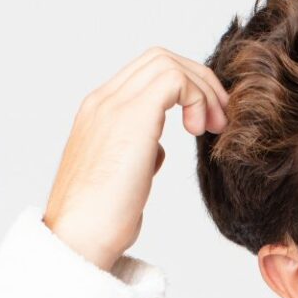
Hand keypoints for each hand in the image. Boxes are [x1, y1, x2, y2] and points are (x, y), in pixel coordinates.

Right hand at [42, 46, 231, 268]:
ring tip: (214, 127)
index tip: (205, 121)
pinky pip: (174, 79)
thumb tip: (157, 151)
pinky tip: (199, 131)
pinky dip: (197, 98)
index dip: (184, 89)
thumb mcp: (123, 178)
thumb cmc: (100, 220)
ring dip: (202, 90)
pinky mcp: (131, 117)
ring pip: (168, 63)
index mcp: (98, 113)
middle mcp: (102, 101)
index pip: (145, 74)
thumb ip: (138, 155)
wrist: (79, 238)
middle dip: (199, 82)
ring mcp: (113, 106)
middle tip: (218, 120)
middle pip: (159, 59)